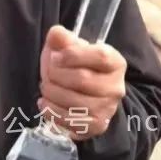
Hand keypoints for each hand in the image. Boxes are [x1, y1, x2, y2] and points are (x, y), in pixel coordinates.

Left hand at [37, 25, 125, 139]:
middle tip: (47, 72)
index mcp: (115, 62)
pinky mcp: (96, 126)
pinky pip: (72, 121)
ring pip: (76, 102)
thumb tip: (56, 33)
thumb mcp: (69, 47)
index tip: (56, 56)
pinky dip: (52, 111)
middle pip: (83, 79)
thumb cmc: (75, 66)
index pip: (100, 56)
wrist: (82, 93)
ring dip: (52, 93)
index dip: (73, 55)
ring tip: (45, 87)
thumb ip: (62, 38)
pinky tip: (44, 103)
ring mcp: (108, 109)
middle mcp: (116, 87)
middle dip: (56, 74)